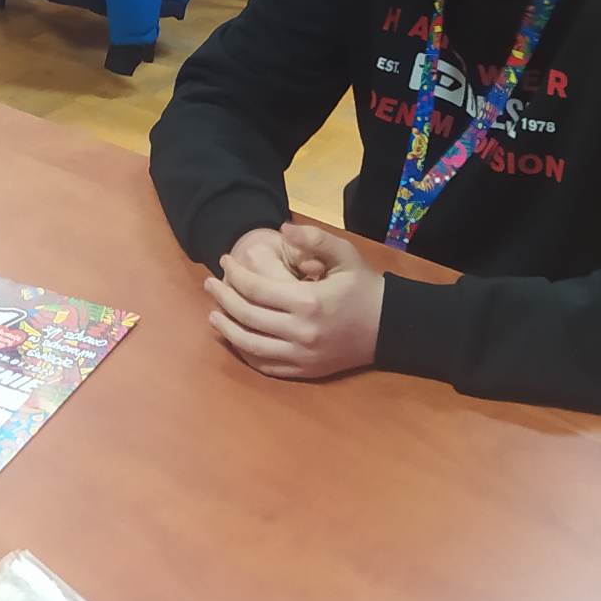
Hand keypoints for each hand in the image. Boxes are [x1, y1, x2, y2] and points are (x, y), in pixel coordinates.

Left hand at [205, 222, 383, 379]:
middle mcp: (300, 332)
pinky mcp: (305, 371)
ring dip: (227, 329)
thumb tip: (282, 229)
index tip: (225, 261)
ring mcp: (301, 356)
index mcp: (308, 302)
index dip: (235, 274)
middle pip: (247, 316)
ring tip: (213, 314)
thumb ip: (314, 239)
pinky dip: (245, 353)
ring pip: (250, 346)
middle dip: (223, 298)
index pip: (256, 289)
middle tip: (210, 284)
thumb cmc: (364, 287)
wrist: (390, 328)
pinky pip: (265, 366)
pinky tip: (236, 339)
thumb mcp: (345, 254)